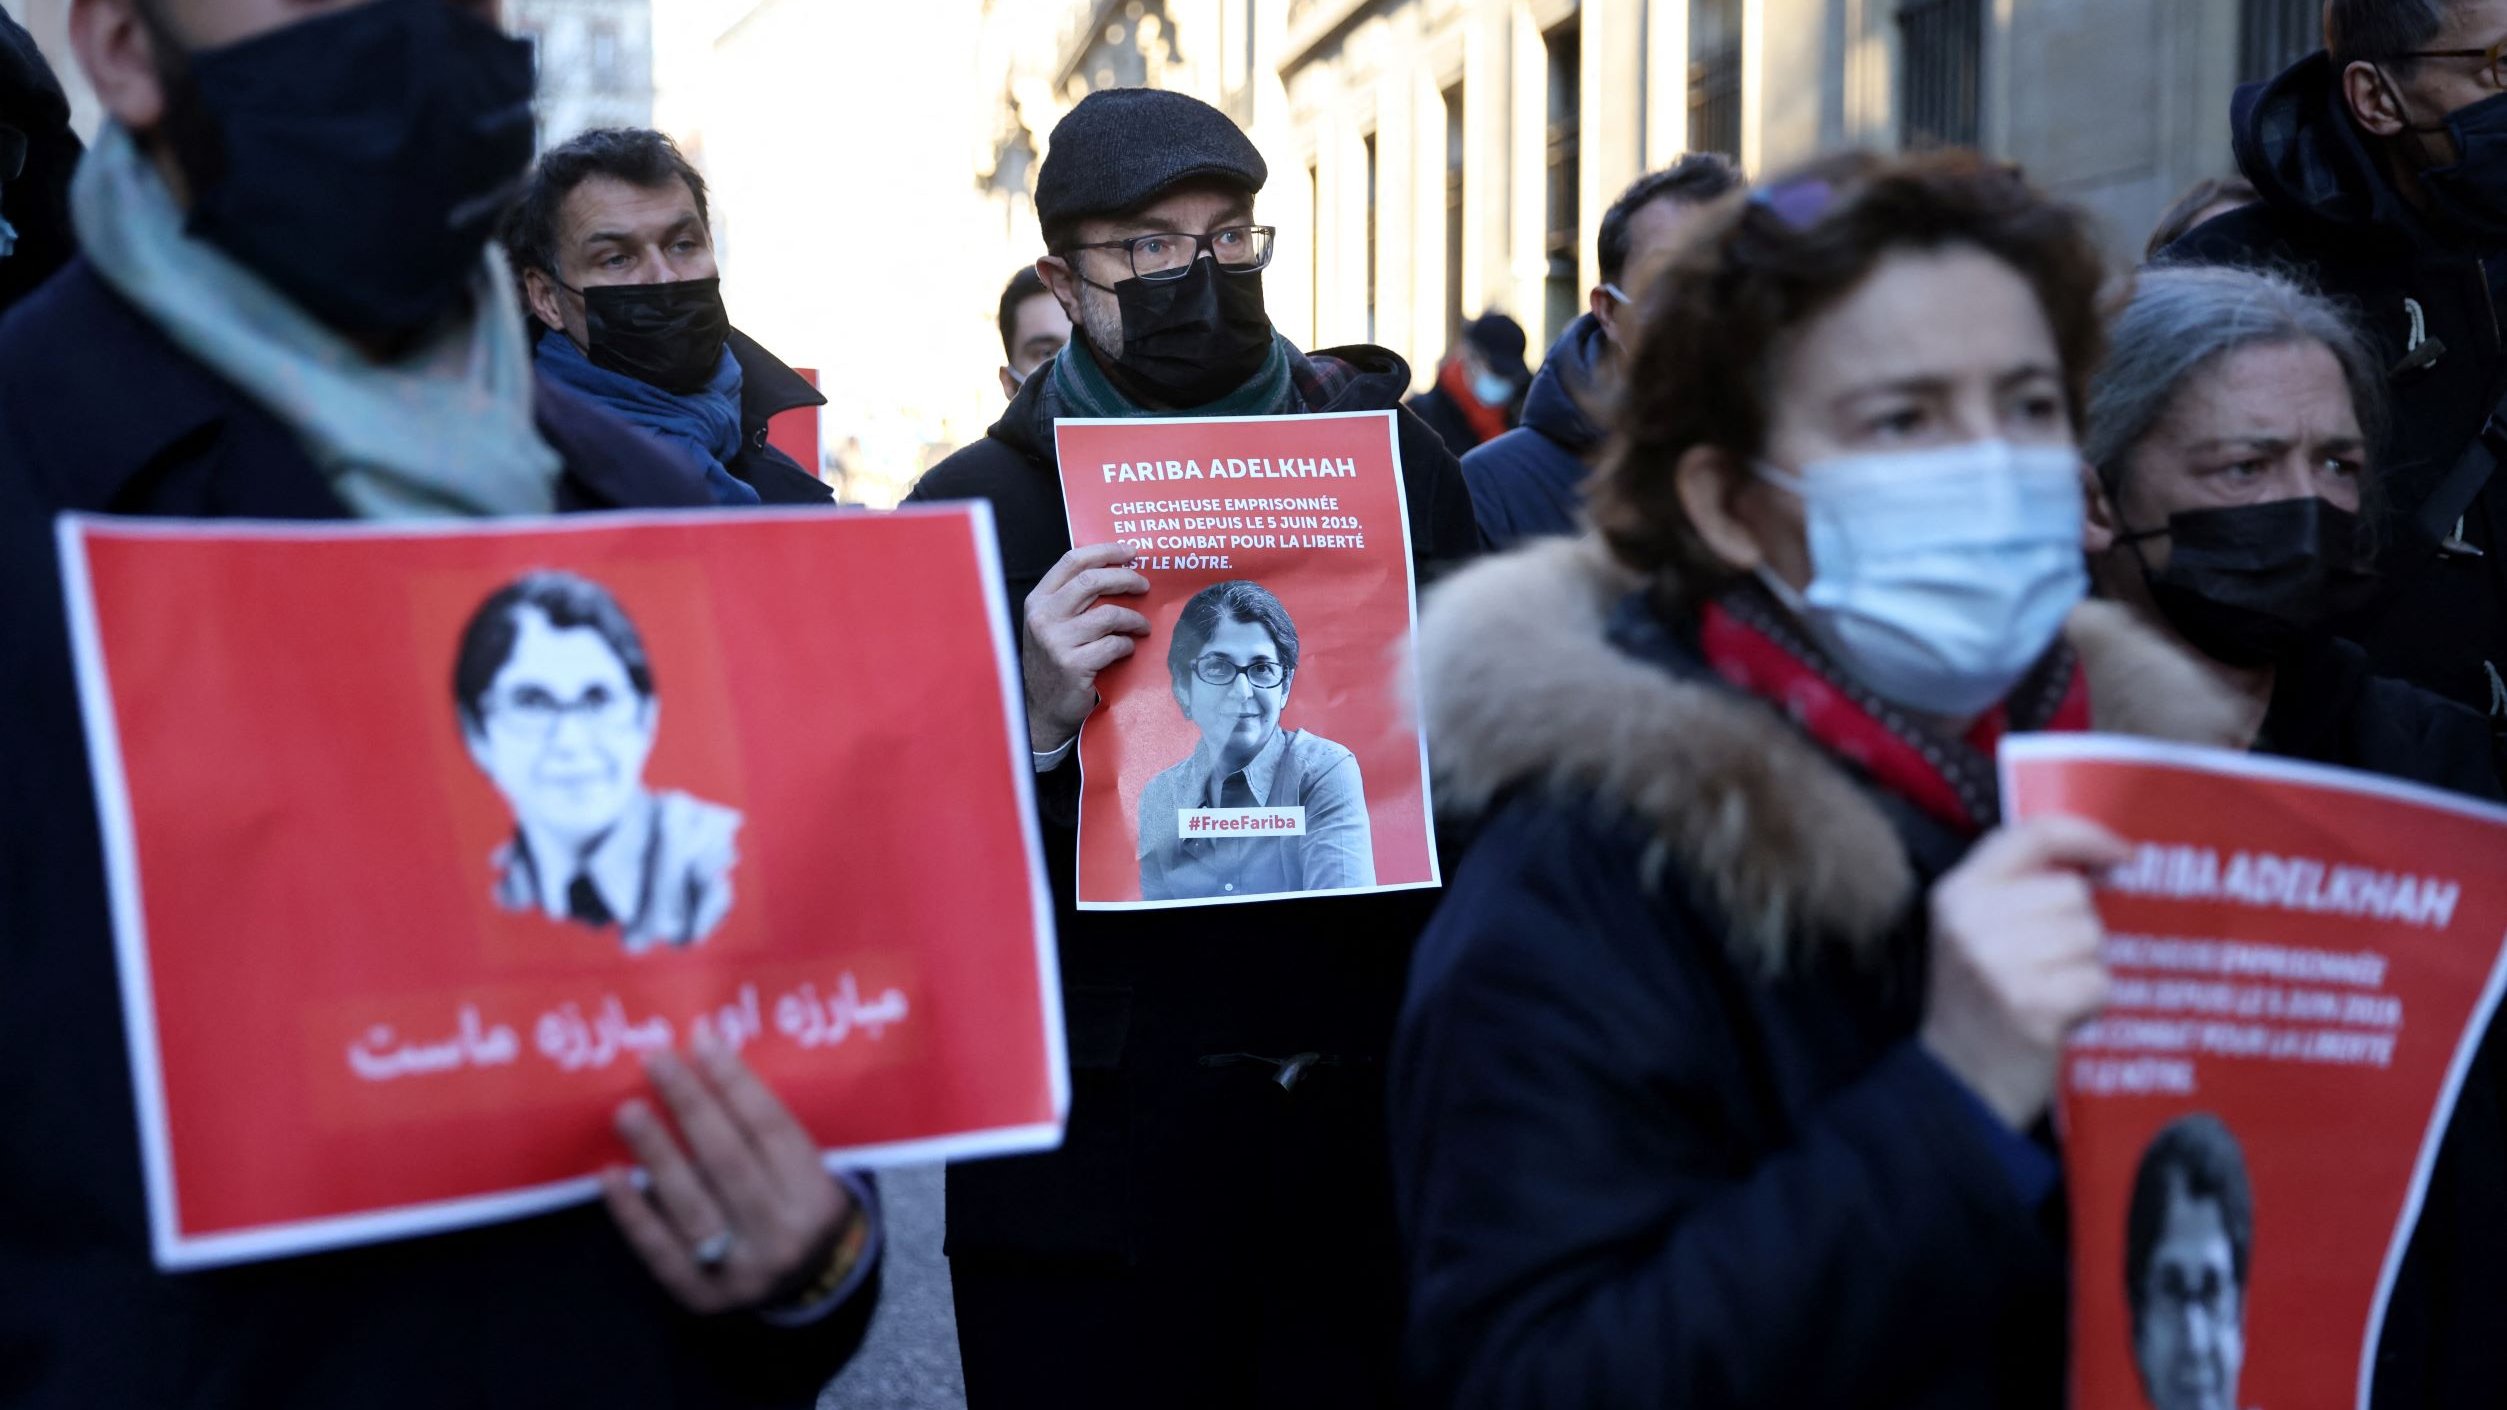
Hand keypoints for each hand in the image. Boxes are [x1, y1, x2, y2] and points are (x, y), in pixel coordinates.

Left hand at [601, 1035, 853, 1313]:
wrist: (809, 1284)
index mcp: (815, 1195)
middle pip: (730, 1161)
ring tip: (626, 1111)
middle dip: (691, 1106)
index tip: (701, 1040)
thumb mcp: (803, 1165)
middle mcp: (781, 1234)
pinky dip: (632, 1210)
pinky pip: (659, 1248)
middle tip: (656, 1061)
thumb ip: (762, 1124)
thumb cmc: (797, 1203)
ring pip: (692, 1203)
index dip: (735, 1082)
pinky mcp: (699, 1295)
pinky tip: (609, 1174)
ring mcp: (740, 1270)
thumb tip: (705, 1055)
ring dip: (656, 1153)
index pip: (771, 1129)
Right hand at [1023, 542, 1151, 752]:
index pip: (1072, 561)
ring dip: (1134, 619)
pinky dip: (1127, 645)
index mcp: (1038, 600)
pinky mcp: (1073, 665)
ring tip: (1142, 626)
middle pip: (1092, 581)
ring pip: (1109, 615)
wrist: (1041, 709)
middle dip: (1126, 579)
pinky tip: (1127, 650)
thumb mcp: (1051, 625)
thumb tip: (1118, 572)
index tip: (1131, 552)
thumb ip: (1073, 600)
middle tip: (1144, 586)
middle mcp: (1044, 616)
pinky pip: (1113, 645)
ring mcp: (1057, 641)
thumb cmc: (1053, 662)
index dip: (1105, 552)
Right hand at [1920, 815, 2131, 1129]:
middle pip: (2073, 893)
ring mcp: (1999, 961)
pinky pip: (2099, 981)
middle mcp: (1972, 918)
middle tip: (2049, 966)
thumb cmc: (1979, 1004)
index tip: (2121, 854)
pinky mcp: (2032, 1002)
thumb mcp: (1977, 932)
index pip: (2032, 834)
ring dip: (2086, 968)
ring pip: (2091, 937)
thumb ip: (2020, 891)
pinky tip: (2060, 1018)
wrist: (1957, 1084)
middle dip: (2078, 929)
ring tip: (2052, 992)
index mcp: (1958, 892)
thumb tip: (2102, 863)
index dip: (2085, 836)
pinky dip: (2092, 1003)